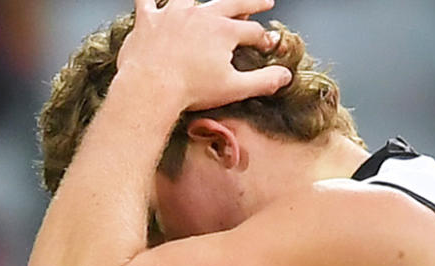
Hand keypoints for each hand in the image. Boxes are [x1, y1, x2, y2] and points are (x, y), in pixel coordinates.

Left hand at [117, 0, 290, 111]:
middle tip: (265, 1)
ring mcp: (173, 13)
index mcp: (224, 31)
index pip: (253, 32)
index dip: (265, 40)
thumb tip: (285, 76)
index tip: (267, 47)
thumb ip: (264, 81)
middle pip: (233, 3)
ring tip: (210, 2)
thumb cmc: (191, 89)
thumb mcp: (236, 89)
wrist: (150, 87)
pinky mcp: (148, 18)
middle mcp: (201, 15)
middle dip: (252, 3)